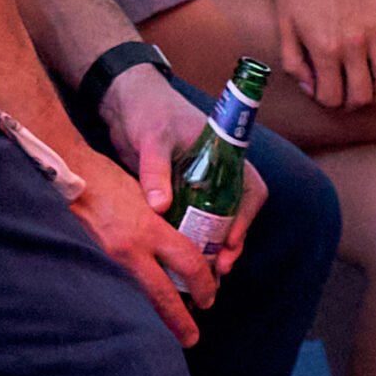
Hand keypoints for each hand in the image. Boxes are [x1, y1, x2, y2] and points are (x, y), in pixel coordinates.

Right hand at [66, 151, 214, 343]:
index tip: (211, 296)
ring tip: (171, 328)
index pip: (187, 261)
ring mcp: (111, 259)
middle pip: (163, 294)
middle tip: (192, 337)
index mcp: (150, 227)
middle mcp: (132, 249)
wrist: (71, 178)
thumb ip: (164, 216)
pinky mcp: (97, 262)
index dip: (204, 282)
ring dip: (158, 314)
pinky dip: (137, 299)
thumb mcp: (147, 193)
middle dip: (180, 320)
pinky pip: (122, 287)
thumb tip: (182, 233)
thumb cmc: (110, 179)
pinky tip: (143, 305)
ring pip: (142, 296)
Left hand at [100, 62, 269, 277]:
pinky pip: (194, 220)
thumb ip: (156, 171)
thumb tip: (158, 207)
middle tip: (220, 268)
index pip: (250, 187)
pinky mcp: (179, 192)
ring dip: (215, 244)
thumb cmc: (149, 111)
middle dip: (233, 241)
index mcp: (224, 152)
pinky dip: (194, 239)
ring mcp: (198, 183)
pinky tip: (184, 259)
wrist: (125, 102)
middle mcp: (216, 170)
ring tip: (207, 273)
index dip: (246, 216)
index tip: (231, 239)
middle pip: (237, 211)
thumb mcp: (154, 139)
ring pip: (217, 220)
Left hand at [270, 0, 375, 108]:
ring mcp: (373, 28)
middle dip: (354, 104)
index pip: (333, 98)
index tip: (326, 95)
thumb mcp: (283, 27)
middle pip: (363, 95)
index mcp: (324, 49)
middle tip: (349, 99)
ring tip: (373, 91)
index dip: (328, 103)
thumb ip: (294, 63)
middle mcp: (352, 43)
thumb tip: (313, 87)